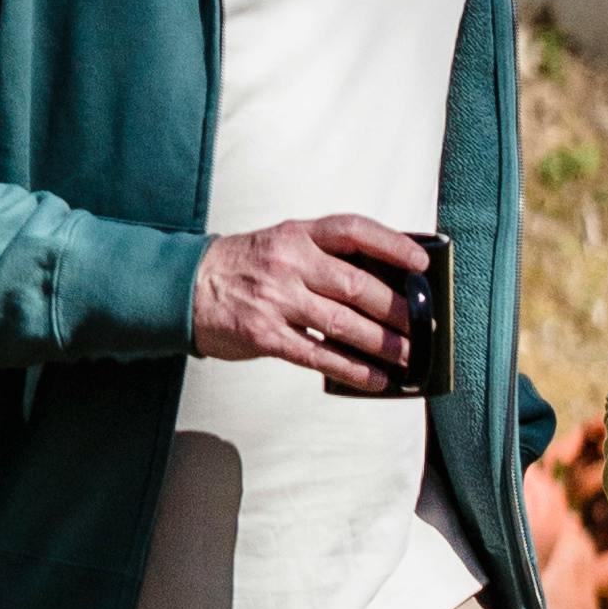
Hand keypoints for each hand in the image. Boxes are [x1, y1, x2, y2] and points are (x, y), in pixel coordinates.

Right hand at [193, 212, 422, 393]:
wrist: (186, 287)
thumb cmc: (243, 267)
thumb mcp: (281, 244)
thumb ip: (323, 257)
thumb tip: (379, 284)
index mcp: (297, 235)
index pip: (353, 230)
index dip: (391, 244)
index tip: (420, 262)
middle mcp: (288, 263)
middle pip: (355, 284)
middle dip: (396, 308)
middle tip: (421, 325)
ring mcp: (276, 300)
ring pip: (342, 323)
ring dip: (381, 343)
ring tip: (407, 356)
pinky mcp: (265, 335)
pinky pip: (318, 355)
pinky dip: (352, 369)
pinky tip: (375, 378)